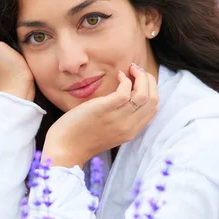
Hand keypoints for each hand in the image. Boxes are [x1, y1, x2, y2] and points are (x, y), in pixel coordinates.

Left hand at [42, 64, 158, 167]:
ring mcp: (118, 119)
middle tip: (137, 71)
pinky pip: (125, 91)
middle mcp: (128, 126)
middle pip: (152, 100)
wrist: (65, 148)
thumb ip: (120, 118)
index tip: (141, 80)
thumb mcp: (108, 131)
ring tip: (130, 69)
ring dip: (140, 77)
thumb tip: (125, 96)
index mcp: (131, 131)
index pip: (153, 108)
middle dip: (149, 80)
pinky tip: (118, 75)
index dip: (151, 90)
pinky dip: (125, 80)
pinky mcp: (105, 110)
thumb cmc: (81, 137)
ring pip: (143, 94)